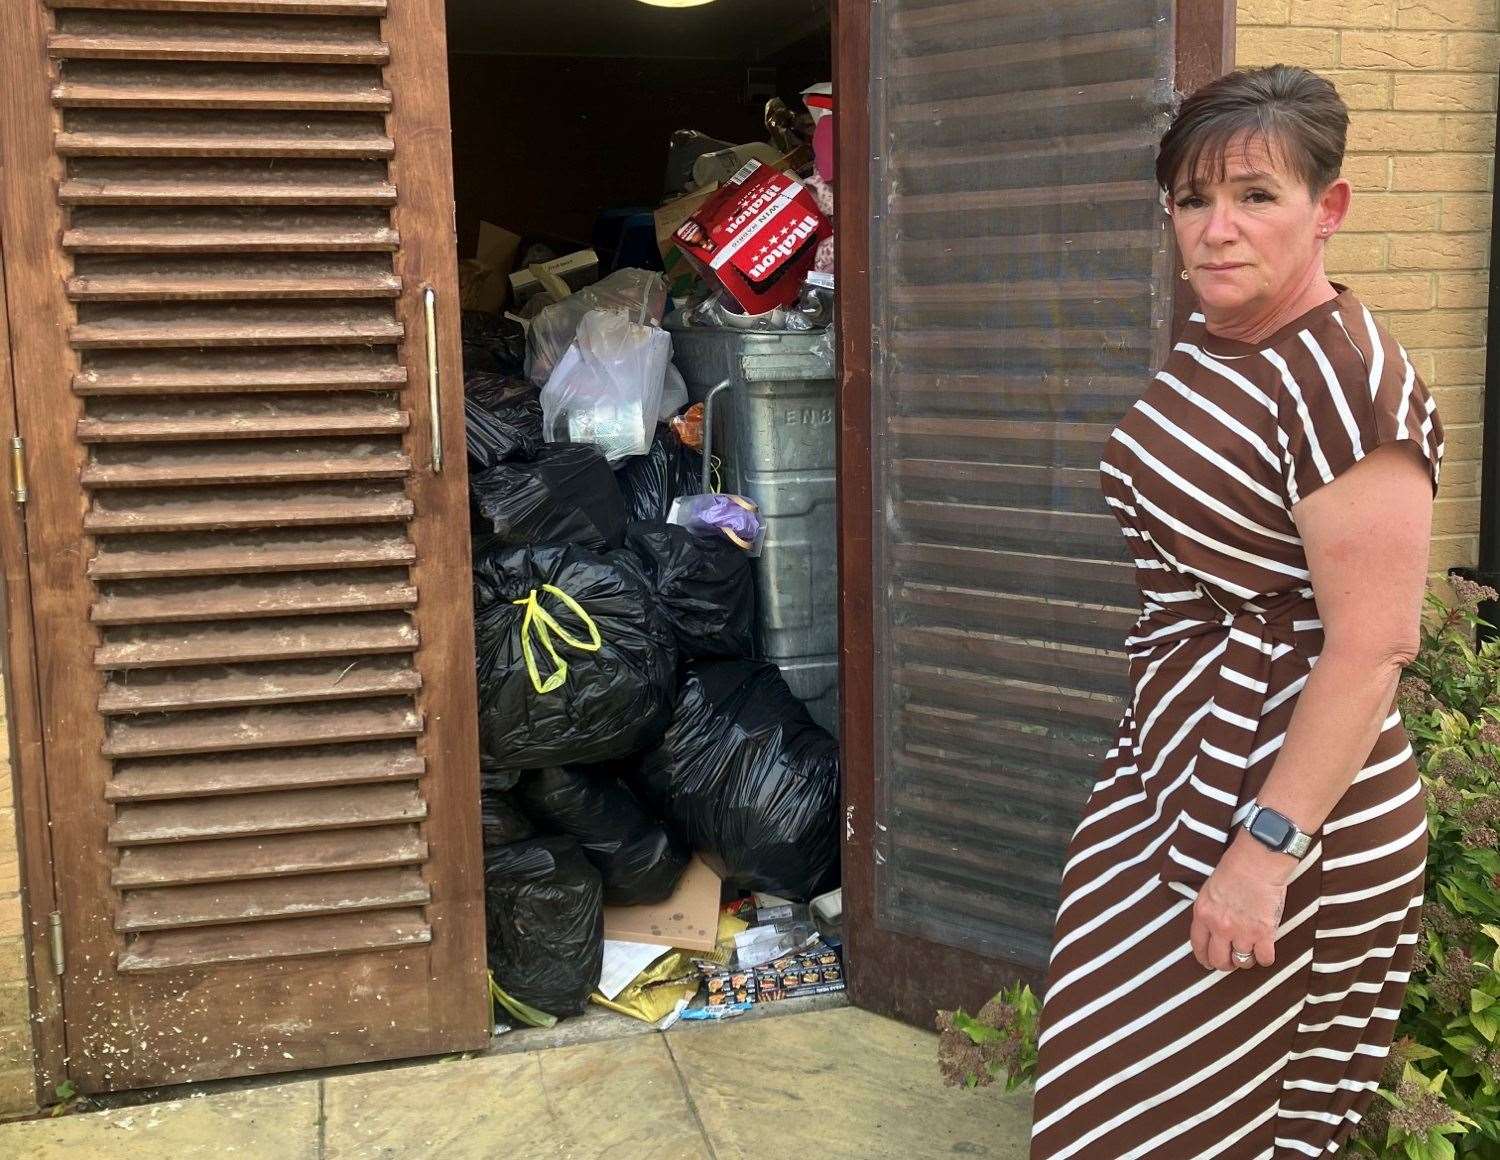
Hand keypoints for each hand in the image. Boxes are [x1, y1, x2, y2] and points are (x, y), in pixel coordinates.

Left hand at [1190, 829, 1293, 970]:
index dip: (1204, 958)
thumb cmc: (1234, 869)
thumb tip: (1211, 931)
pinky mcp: (1264, 933)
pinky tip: (1265, 949)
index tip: (1208, 963)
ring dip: (1246, 959)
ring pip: (1242, 962)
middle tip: (1231, 961)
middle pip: (1219, 960)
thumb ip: (1208, 912)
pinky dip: (1265, 957)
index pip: (1199, 946)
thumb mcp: (1209, 890)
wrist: (1257, 861)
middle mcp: (1220, 927)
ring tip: (1250, 949)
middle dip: (1225, 964)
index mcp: (1203, 914)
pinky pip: (1264, 959)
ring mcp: (1242, 932)